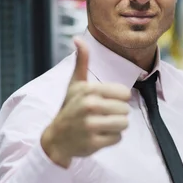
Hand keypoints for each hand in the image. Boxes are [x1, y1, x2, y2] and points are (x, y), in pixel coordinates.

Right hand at [41, 38, 130, 167]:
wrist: (56, 138)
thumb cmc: (70, 108)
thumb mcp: (75, 84)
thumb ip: (82, 62)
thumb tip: (78, 39)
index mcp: (89, 90)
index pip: (124, 93)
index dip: (119, 99)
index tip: (106, 102)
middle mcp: (90, 106)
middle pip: (126, 109)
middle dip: (117, 113)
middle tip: (102, 116)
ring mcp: (91, 125)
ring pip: (124, 124)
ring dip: (116, 126)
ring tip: (102, 125)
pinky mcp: (93, 143)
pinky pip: (117, 138)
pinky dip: (111, 139)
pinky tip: (98, 136)